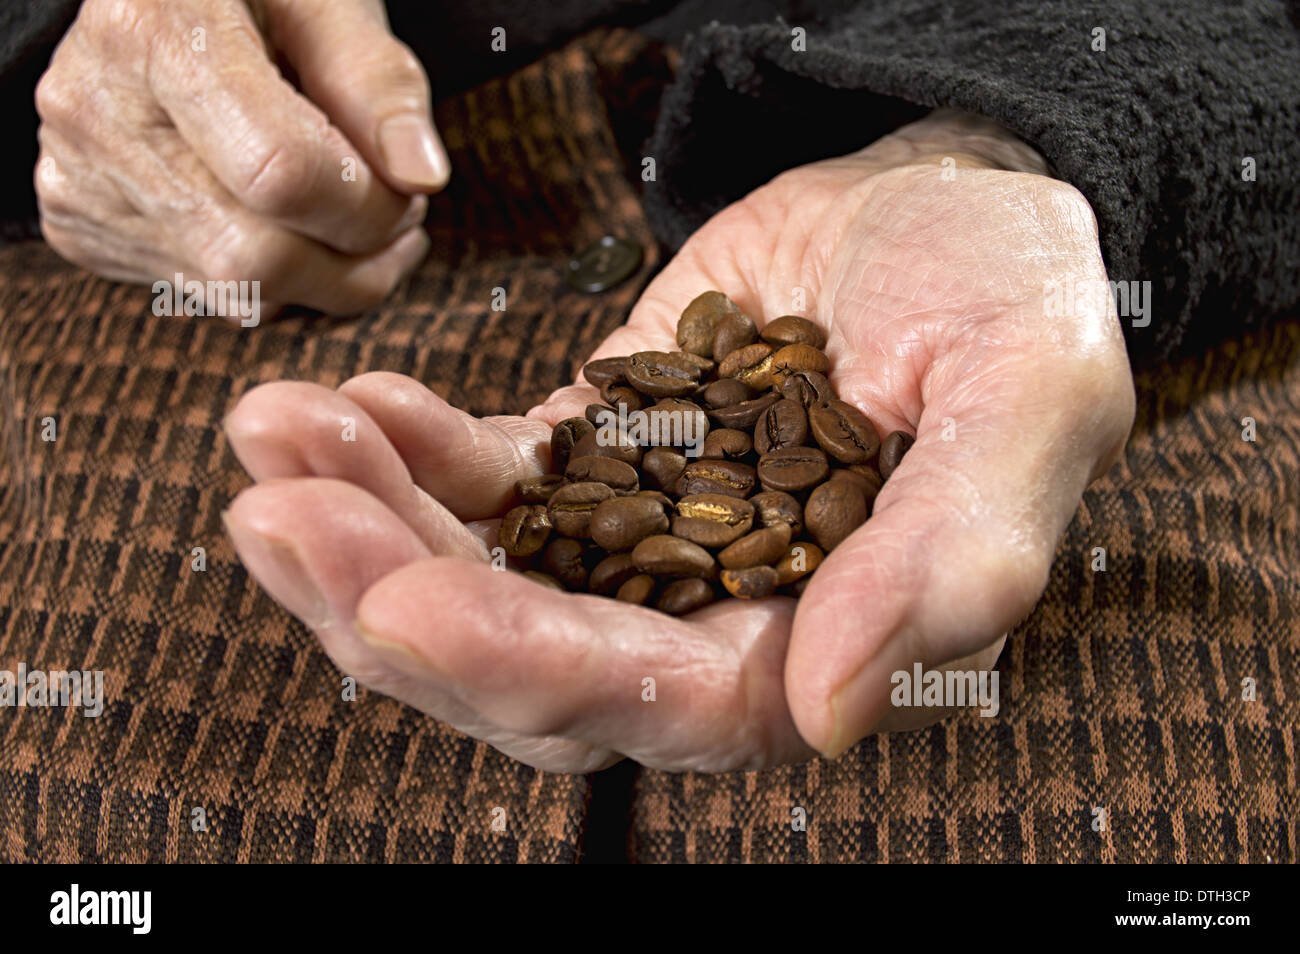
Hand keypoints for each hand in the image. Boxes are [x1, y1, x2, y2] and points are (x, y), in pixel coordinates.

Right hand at [34, 0, 444, 314]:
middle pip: (252, 258)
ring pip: (234, 292)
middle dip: (355, 263)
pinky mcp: (81, 225)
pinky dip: (271, 278)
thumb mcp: (327, 2)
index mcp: (150, 32)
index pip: (279, 174)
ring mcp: (78, 179)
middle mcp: (95, 113)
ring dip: (322, 279)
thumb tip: (422, 178)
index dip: (369, 207)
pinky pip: (206, 295)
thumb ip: (381, 83)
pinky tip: (286, 223)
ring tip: (352, 220)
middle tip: (397, 222)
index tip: (410, 191)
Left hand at [223, 110, 1133, 770]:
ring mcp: (635, 539)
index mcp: (814, 639)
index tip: (408, 604)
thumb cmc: (1008, 298)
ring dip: (363, 525)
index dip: (529, 668)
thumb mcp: (1027, 404)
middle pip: (523, 667)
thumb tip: (833, 711)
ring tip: (278, 435)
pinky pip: (480, 481)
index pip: (655, 702)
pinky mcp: (591, 457)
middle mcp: (707, 616)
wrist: (943, 204)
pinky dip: (403, 452)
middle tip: (280, 518)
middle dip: (390, 604)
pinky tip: (352, 401)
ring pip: (473, 580)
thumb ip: (955, 560)